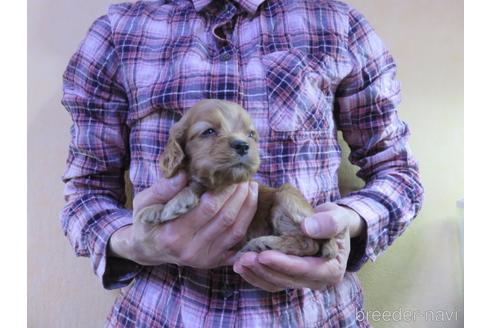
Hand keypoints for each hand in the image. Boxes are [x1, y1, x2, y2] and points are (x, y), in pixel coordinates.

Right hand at [109, 172, 258, 268]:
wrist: (147, 250)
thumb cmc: (146, 222)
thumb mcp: (143, 203)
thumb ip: (162, 189)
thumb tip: (185, 174)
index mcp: (174, 234)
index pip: (208, 208)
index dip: (224, 189)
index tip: (230, 174)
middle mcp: (192, 250)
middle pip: (226, 218)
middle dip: (239, 195)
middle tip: (244, 177)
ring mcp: (205, 259)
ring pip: (236, 231)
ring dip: (248, 207)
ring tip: (251, 187)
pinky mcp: (214, 262)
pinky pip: (238, 245)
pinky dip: (248, 227)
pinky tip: (251, 208)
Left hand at [232, 203, 363, 291]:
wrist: (330, 226)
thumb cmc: (335, 221)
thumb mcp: (338, 217)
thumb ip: (329, 222)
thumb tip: (307, 228)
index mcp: (331, 269)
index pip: (304, 270)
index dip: (283, 264)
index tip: (263, 255)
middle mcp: (317, 280)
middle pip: (287, 279)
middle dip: (264, 269)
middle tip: (244, 258)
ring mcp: (302, 281)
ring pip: (276, 283)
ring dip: (256, 274)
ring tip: (239, 262)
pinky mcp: (289, 278)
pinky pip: (270, 281)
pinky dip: (255, 275)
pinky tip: (239, 265)